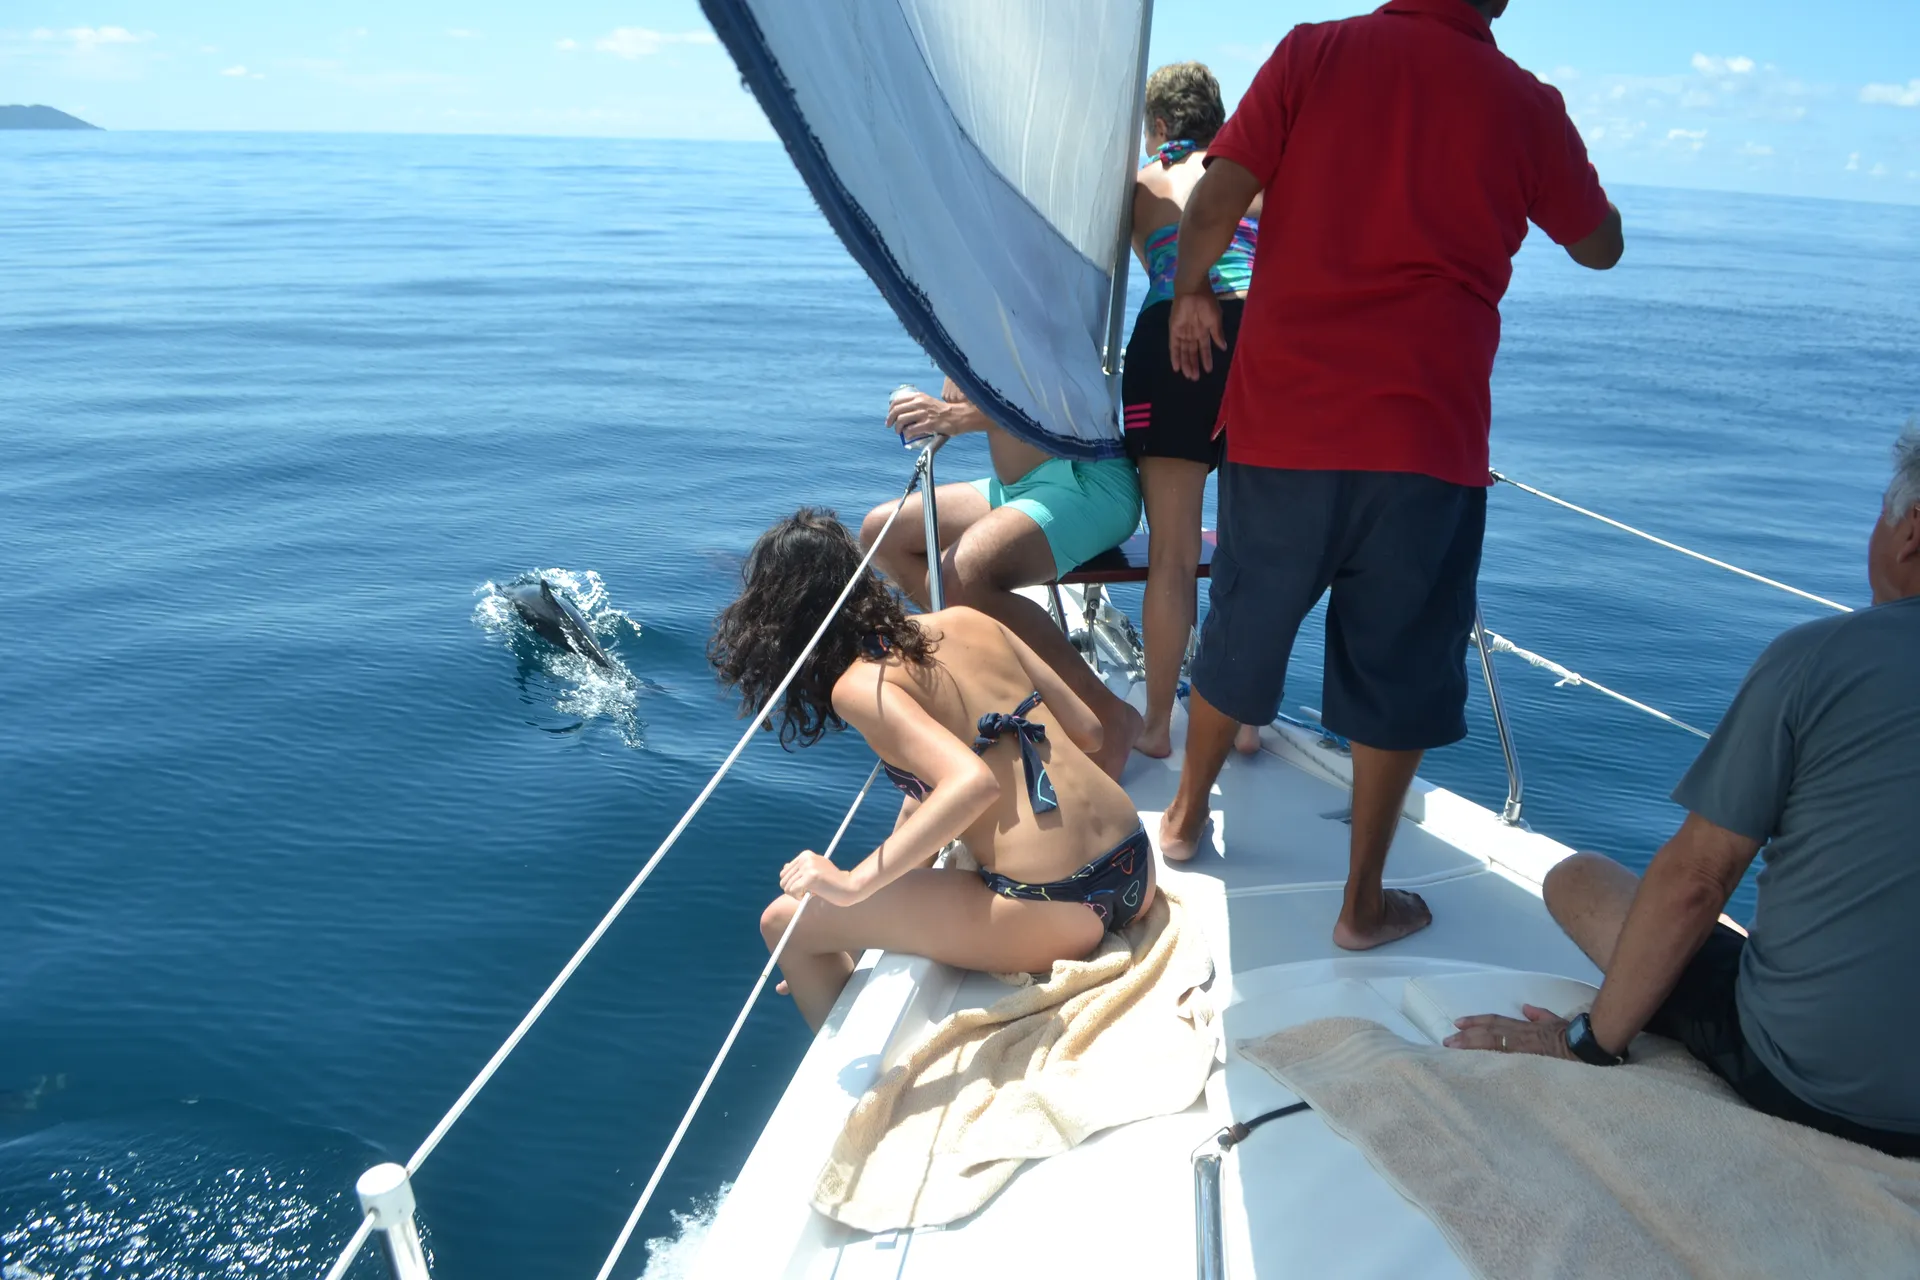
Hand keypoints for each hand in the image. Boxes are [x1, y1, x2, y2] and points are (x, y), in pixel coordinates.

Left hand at [779, 849, 864, 905]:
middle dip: (793, 890)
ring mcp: (808, 867)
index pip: (784, 872)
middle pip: (783, 879)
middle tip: (809, 891)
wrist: (849, 886)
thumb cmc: (832, 881)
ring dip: (797, 895)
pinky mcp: (810, 877)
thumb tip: (784, 867)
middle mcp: (805, 858)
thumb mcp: (815, 871)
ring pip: (786, 886)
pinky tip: (812, 894)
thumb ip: (800, 869)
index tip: (806, 886)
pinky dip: (799, 897)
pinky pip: (793, 891)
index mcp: (806, 855)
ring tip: (812, 892)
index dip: (792, 883)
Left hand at [886, 390, 970, 442]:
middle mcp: (920, 403)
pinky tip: (908, 436)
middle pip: (896, 410)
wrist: (958, 416)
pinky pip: (911, 430)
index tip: (890, 416)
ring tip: (899, 432)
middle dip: (890, 419)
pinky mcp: (928, 424)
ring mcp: (924, 414)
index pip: (897, 401)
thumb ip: (917, 405)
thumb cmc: (943, 411)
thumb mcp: (928, 402)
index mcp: (919, 397)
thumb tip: (903, 413)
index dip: (890, 410)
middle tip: (890, 425)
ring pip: (901, 420)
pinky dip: (906, 434)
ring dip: (897, 428)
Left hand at [1169, 292, 1225, 380]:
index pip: (1204, 348)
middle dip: (1194, 365)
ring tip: (1188, 376)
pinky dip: (1175, 356)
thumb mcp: (1215, 319)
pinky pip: (1174, 346)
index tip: (1208, 370)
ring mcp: (1183, 332)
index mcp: (1204, 330)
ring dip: (1186, 363)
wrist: (1193, 291)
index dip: (1206, 359)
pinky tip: (1176, 367)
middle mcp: (1192, 333)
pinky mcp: (1174, 330)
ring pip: (1184, 352)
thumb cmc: (1207, 303)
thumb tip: (1223, 348)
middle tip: (1195, 378)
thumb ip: (1217, 334)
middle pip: (1192, 352)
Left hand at [1443, 1004, 1576, 1060]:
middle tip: (1446, 1040)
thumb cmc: (1575, 1037)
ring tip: (1453, 1049)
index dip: (1476, 1022)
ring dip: (1471, 1046)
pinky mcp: (1530, 1062)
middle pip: (1489, 1032)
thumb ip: (1540, 1015)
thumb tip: (1526, 1008)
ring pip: (1493, 1044)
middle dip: (1467, 1036)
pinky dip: (1489, 1061)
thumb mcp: (1556, 1022)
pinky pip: (1505, 1061)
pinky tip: (1474, 1065)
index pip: (1496, 1022)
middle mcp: (1522, 1036)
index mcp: (1526, 1027)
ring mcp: (1525, 1049)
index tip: (1458, 1023)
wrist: (1590, 1046)